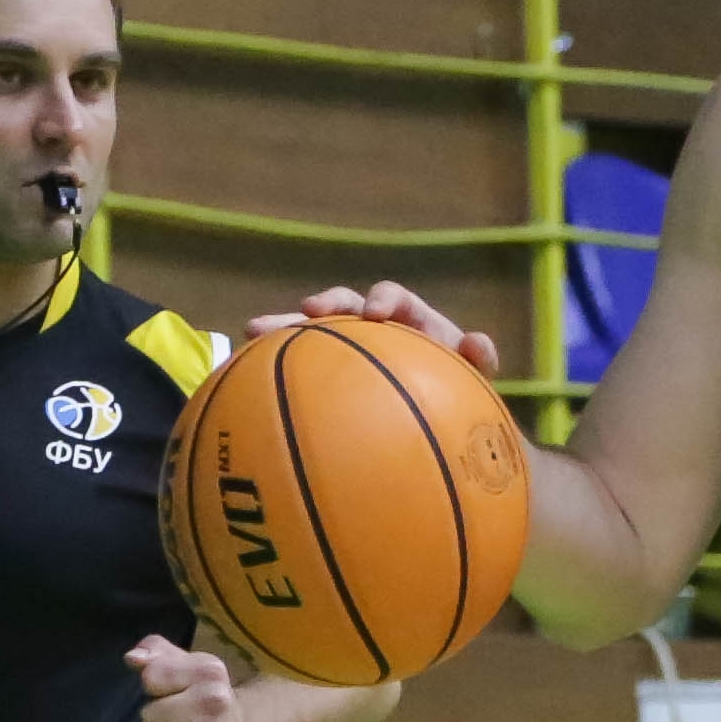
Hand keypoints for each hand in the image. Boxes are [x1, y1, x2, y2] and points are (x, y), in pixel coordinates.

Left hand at [132, 635, 253, 721]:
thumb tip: (132, 658)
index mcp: (207, 669)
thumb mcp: (184, 665)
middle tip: (177, 721)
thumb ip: (155, 653)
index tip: (170, 692)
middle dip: (157, 721)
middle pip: (149, 716)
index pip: (151, 678)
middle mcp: (215, 698)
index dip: (154, 688)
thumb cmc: (204, 694)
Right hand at [249, 282, 503, 378]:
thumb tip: (478, 342)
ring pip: (312, 333)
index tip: (375, 314)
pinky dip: (273, 368)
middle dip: (322, 304)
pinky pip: (298, 367)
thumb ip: (478, 361)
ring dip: (283, 329)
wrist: (442, 423)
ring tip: (251, 332)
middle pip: (342, 306)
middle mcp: (373, 328)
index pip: (393, 298)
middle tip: (305, 311)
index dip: (383, 299)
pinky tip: (241, 374)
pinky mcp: (326, 372)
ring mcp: (347, 349)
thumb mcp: (474, 380)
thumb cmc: (458, 394)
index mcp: (409, 320)